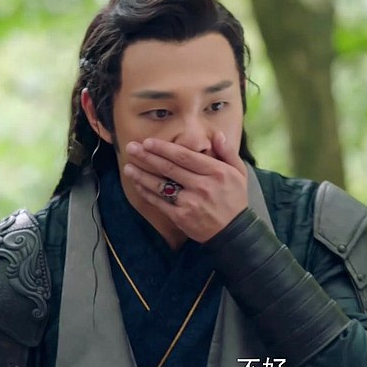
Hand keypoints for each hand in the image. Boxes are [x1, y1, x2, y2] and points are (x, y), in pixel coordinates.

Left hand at [122, 132, 247, 241]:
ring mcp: (190, 202)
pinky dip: (147, 192)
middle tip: (131, 148)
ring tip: (128, 166)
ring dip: (142, 175)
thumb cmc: (235, 199)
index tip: (148, 142)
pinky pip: (160, 202)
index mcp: (215, 172)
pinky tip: (137, 184)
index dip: (164, 148)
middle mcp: (202, 186)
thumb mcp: (239, 173)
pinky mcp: (181, 217)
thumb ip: (227, 152)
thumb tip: (216, 135)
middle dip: (147, 157)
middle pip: (169, 168)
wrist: (234, 232)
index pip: (185, 156)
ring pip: (161, 185)